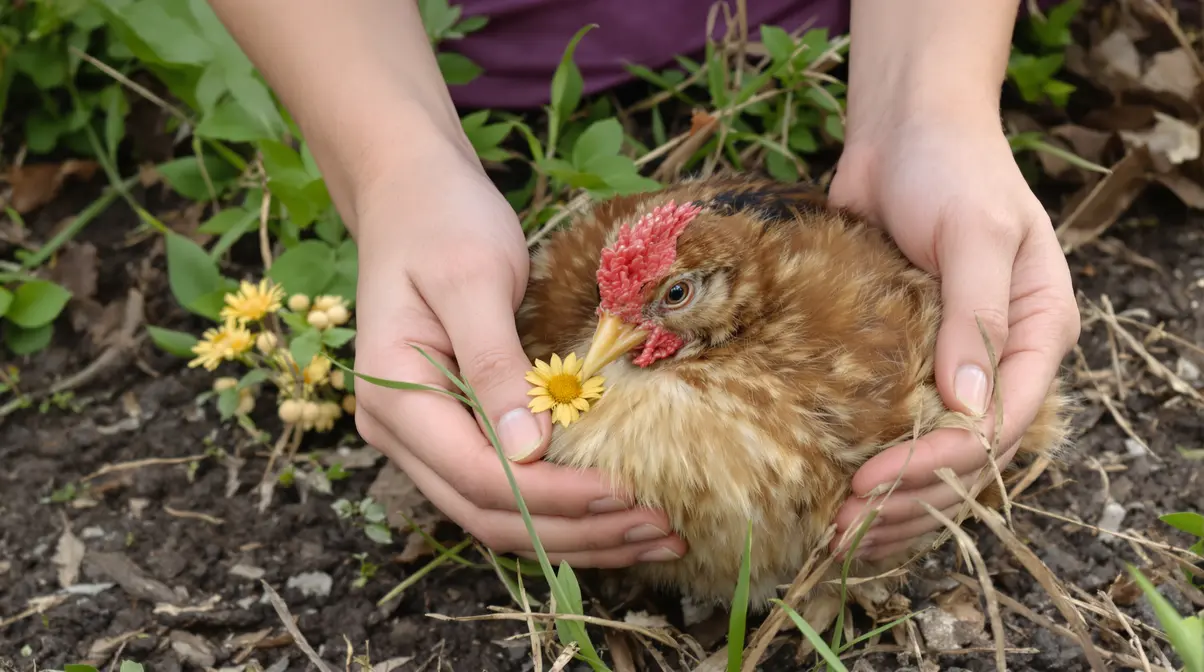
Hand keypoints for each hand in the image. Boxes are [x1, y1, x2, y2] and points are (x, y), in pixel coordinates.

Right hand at [350, 144, 685, 566]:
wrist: (410, 193)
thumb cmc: (441, 221)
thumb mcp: (472, 277)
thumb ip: (494, 363)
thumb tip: (529, 450)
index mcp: (394, 395)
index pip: (479, 475)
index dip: (555, 495)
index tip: (628, 491)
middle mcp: (398, 431)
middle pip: (489, 512)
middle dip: (576, 530)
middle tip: (661, 530)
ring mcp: (422, 436)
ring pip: (497, 513)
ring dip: (574, 532)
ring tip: (653, 535)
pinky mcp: (452, 428)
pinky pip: (503, 487)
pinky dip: (559, 506)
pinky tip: (613, 510)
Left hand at [825, 115, 1079, 560]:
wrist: (903, 128)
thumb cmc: (950, 167)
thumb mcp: (975, 232)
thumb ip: (977, 315)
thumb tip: (968, 406)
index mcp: (1037, 332)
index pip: (1003, 424)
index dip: (945, 464)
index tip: (879, 482)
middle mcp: (999, 357)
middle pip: (967, 456)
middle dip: (911, 497)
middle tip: (843, 524)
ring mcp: (950, 362)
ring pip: (933, 455)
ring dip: (891, 500)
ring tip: (833, 533)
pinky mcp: (902, 357)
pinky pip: (894, 427)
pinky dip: (870, 465)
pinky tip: (831, 496)